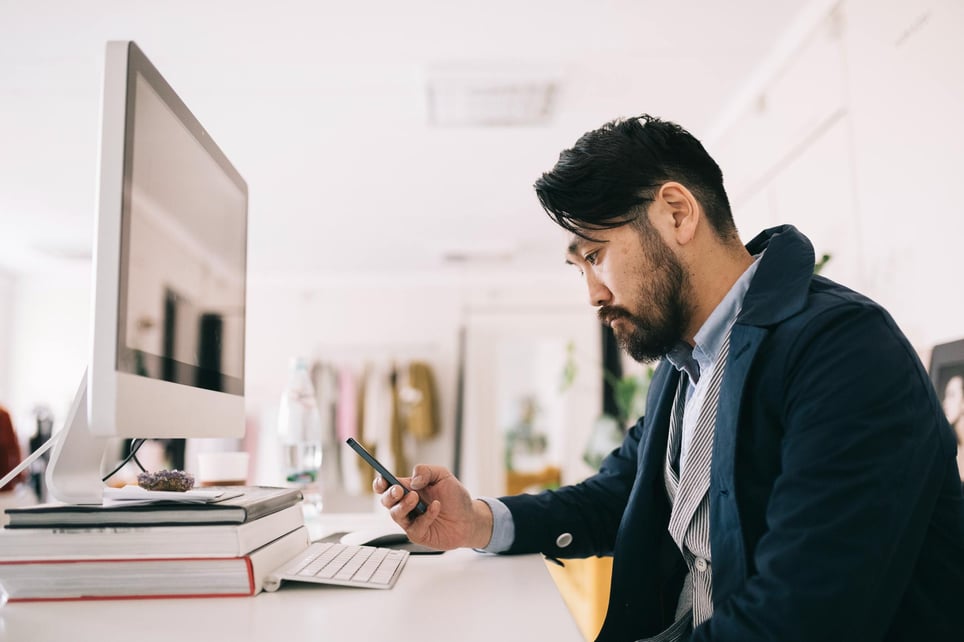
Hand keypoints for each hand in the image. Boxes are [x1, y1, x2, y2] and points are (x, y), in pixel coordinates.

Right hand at [374, 464, 492, 550]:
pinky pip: (414, 527)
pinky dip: (425, 516)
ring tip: (417, 498)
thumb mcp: (443, 476)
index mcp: (408, 489)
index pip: (387, 486)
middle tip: (400, 490)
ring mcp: (411, 521)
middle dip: (389, 495)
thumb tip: (412, 480)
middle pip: (386, 501)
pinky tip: (436, 508)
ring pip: (395, 514)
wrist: (469, 519)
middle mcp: (406, 505)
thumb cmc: (455, 497)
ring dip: (404, 505)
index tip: (383, 480)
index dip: (380, 483)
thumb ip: (426, 471)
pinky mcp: (418, 534)